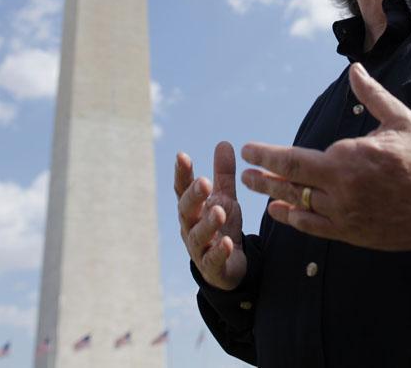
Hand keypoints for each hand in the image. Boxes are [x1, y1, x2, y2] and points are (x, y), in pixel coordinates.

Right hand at [175, 141, 247, 290]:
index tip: (183, 156)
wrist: (228, 267)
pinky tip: (227, 243)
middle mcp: (190, 226)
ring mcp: (199, 248)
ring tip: (219, 211)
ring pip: (198, 235)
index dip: (181, 173)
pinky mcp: (212, 267)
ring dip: (207, 223)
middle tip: (204, 182)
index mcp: (192, 208)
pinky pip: (213, 260)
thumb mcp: (225, 198)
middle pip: (187, 210)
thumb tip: (223, 142)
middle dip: (194, 196)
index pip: (182, 188)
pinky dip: (219, 252)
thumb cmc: (221, 227)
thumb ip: (223, 174)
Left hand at [241, 62, 410, 253]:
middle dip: (263, 176)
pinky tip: (281, 211)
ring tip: (256, 190)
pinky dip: (295, 219)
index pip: (294, 158)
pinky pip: (315, 227)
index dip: (267, 155)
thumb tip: (355, 69)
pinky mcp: (352, 234)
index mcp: (349, 159)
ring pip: (299, 206)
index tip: (250, 149)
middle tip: (243, 172)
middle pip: (290, 183)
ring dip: (274, 197)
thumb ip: (372, 96)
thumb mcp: (401, 121)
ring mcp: (345, 215)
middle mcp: (342, 190)